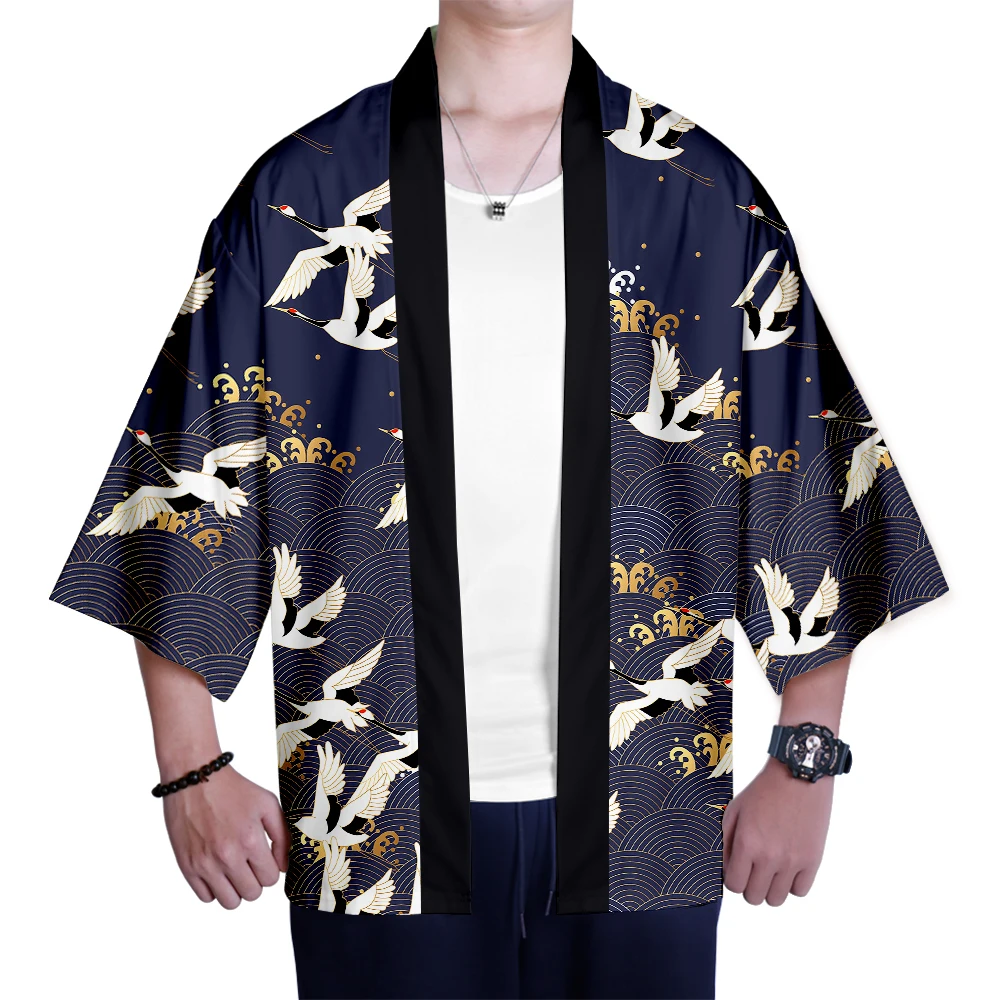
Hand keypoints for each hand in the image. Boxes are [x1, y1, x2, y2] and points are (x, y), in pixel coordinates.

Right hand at [162, 765, 290, 908]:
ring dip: (236, 889)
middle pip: (252, 893)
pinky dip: (214, 888)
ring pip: (230, 902)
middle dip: (255, 880)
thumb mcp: (267, 804)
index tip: (264, 858)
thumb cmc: (233, 789)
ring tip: (234, 870)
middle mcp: (227, 856)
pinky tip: (217, 869)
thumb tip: (284, 866)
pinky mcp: (187, 866)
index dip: (270, 869)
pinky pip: (206, 897)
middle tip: (249, 863)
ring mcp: (205, 864)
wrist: (195, 778)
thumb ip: (282, 835)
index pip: (271, 878)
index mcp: (250, 839)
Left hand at [723, 756, 833, 905]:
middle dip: (749, 885)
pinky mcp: (813, 861)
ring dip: (770, 887)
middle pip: (754, 897)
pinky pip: (800, 892)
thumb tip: (724, 867)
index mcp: (747, 843)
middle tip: (753, 868)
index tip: (737, 868)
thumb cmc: (764, 790)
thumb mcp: (735, 810)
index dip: (733, 878)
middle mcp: (769, 857)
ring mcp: (793, 861)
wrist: (799, 775)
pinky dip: (792, 884)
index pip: (734, 885)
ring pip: (776, 899)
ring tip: (771, 868)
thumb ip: (726, 841)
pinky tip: (788, 867)